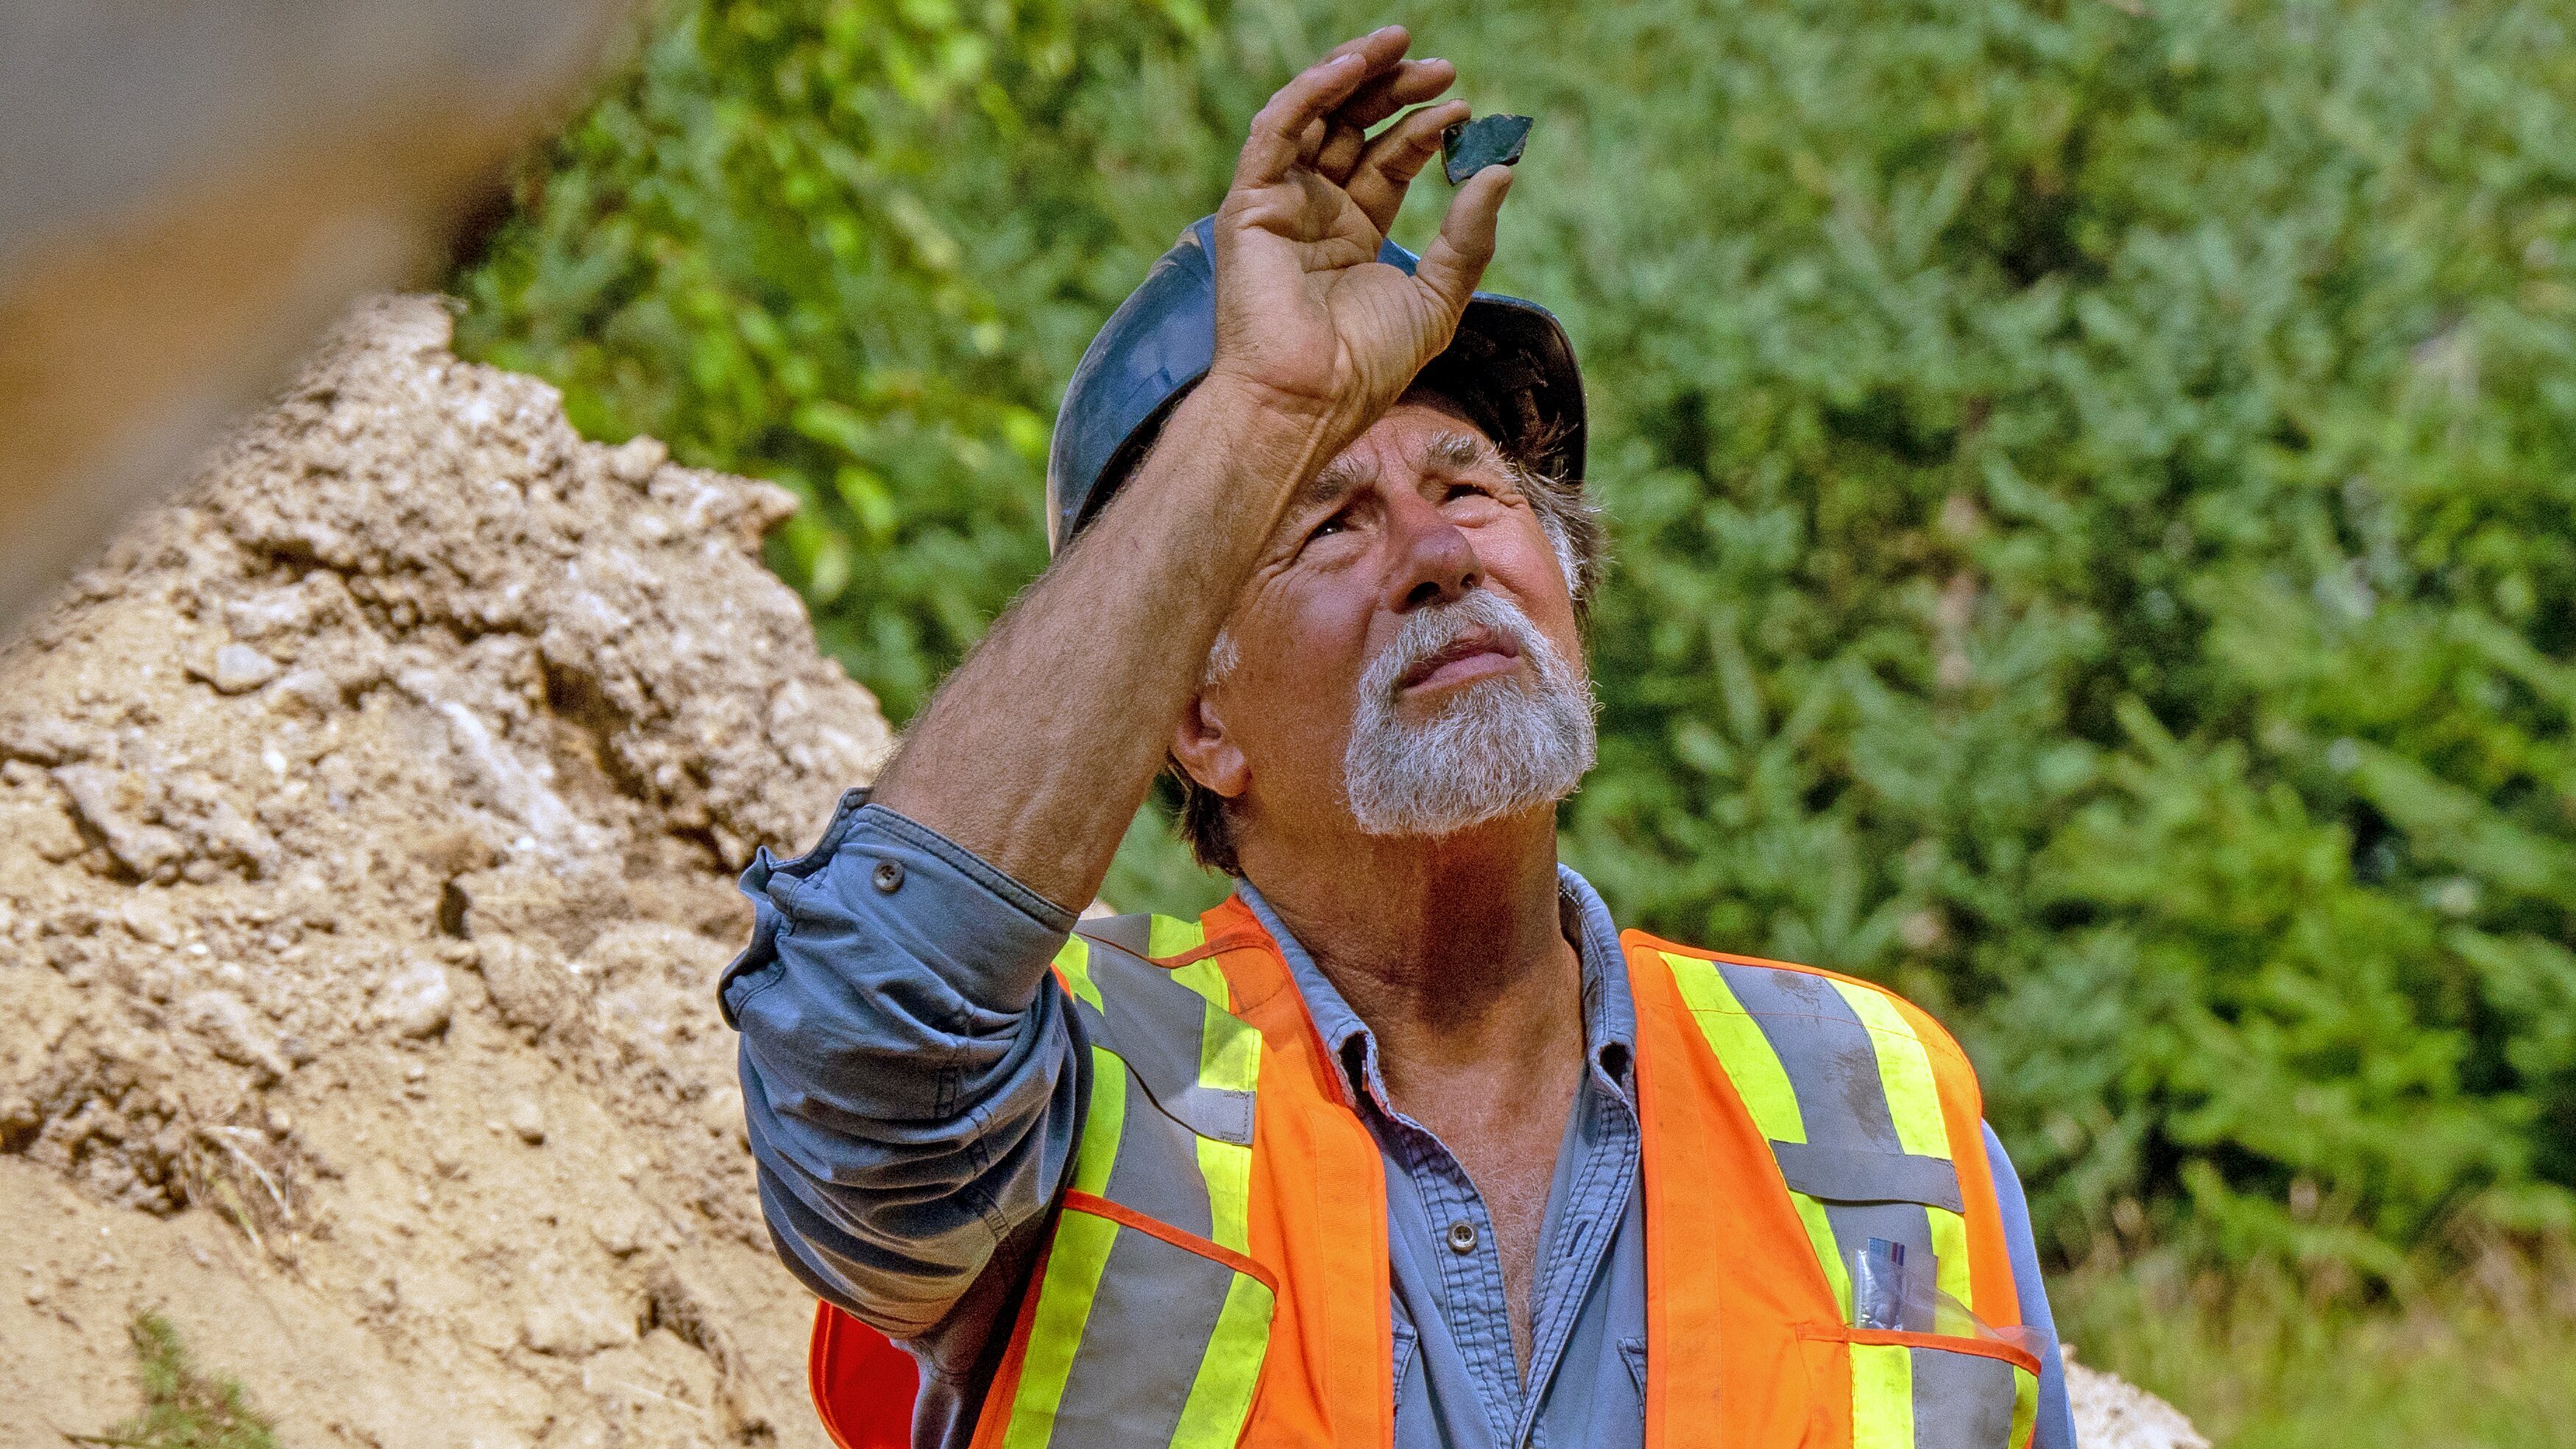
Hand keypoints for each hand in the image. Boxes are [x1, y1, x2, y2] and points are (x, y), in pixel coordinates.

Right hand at [1206, 27, 1511, 442]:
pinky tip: (1350, 68)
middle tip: (1442, 69)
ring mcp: (1278, 205)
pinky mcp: (1248, 203)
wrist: (1308, 401)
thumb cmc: (1365, 366)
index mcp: (1352, 234)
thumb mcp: (1438, 299)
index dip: (1424, 131)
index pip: (1388, 161)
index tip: (1466, 111)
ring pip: (1314, 117)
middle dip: (1395, 91)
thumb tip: (1502, 171)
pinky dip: (1310, 92)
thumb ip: (1469, 237)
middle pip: (1353, 129)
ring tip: (1399, 45)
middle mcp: (1313, 213)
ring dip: (1354, 74)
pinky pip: (1276, 130)